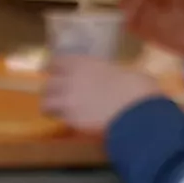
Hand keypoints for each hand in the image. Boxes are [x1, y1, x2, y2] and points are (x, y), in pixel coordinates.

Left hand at [39, 54, 168, 132]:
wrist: (136, 110)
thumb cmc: (136, 87)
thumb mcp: (121, 71)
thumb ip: (106, 73)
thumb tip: (110, 77)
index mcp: (83, 64)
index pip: (56, 62)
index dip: (53, 67)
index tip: (52, 70)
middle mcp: (70, 80)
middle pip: (48, 84)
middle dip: (51, 90)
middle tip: (56, 94)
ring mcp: (68, 101)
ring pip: (46, 103)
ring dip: (50, 106)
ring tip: (56, 110)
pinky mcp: (72, 119)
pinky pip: (60, 118)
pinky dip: (64, 119)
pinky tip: (72, 120)